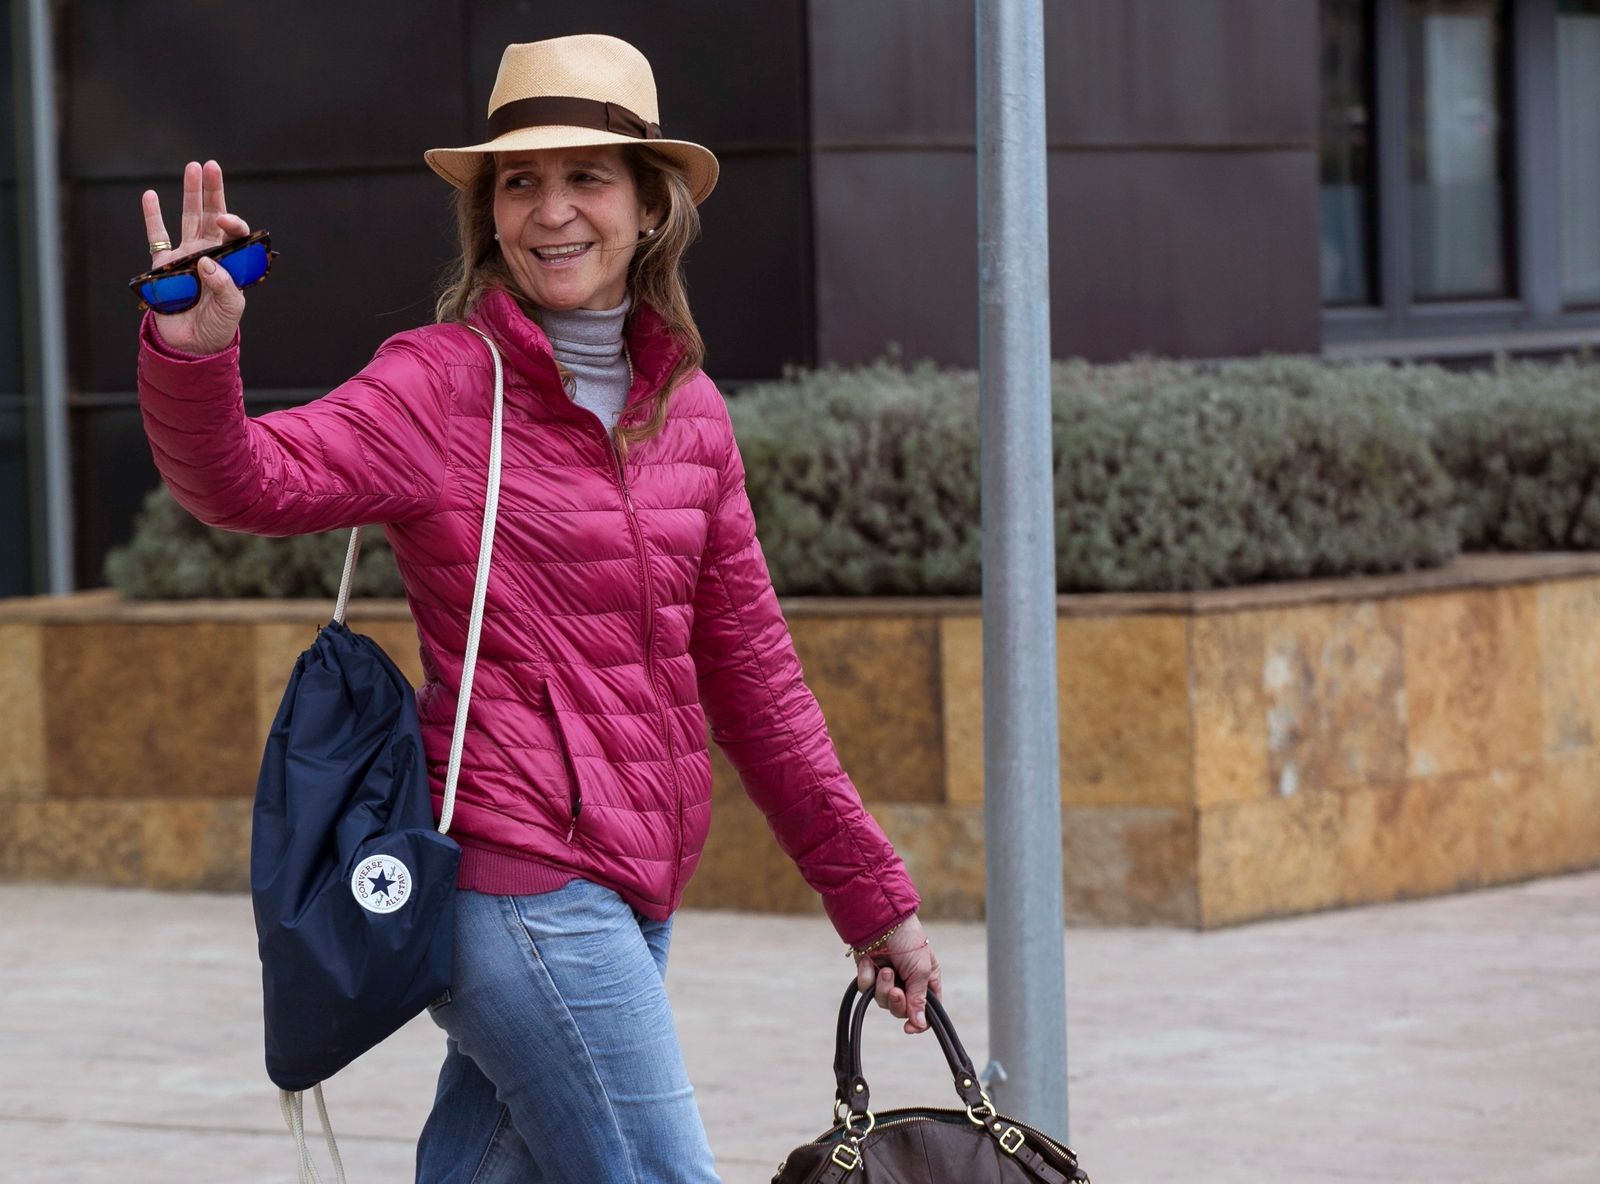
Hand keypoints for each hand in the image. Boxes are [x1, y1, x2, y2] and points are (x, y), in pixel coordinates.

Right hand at [139, 160, 251, 354]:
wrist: (191, 344)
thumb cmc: (217, 327)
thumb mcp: (230, 309)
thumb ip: (224, 286)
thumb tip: (207, 262)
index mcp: (231, 261)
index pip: (234, 234)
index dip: (232, 223)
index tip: (224, 221)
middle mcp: (209, 252)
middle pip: (212, 215)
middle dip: (213, 191)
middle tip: (211, 165)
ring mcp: (186, 255)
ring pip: (188, 218)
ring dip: (190, 194)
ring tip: (193, 168)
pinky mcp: (163, 264)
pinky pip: (156, 236)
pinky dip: (152, 215)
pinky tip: (150, 195)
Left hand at [854, 913, 940, 1034]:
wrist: (882, 920)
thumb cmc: (908, 941)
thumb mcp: (921, 971)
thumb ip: (919, 999)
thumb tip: (920, 1024)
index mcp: (926, 980)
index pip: (925, 1010)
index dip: (918, 1022)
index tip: (909, 1028)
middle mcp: (907, 982)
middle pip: (901, 1010)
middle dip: (897, 1002)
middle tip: (896, 991)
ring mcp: (887, 978)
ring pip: (882, 1001)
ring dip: (883, 987)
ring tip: (884, 969)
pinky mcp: (869, 973)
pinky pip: (866, 988)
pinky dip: (867, 976)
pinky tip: (869, 962)